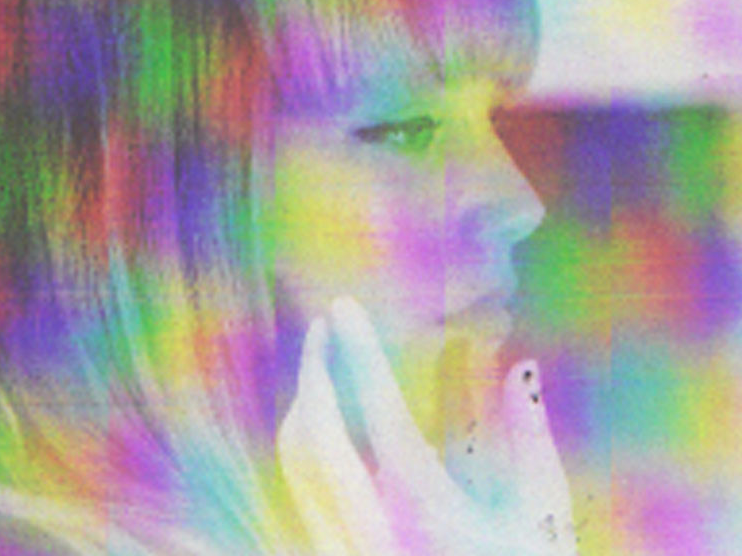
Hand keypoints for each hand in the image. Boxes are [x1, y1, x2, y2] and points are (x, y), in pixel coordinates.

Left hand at [277, 298, 577, 554]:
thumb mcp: (540, 516)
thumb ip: (530, 440)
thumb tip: (519, 368)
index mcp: (425, 509)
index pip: (379, 410)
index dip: (357, 351)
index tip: (342, 306)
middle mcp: (371, 526)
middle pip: (318, 432)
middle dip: (314, 369)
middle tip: (323, 327)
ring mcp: (344, 544)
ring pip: (297, 463)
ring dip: (303, 403)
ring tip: (319, 363)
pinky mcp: (335, 553)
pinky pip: (300, 489)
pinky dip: (303, 441)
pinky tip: (320, 420)